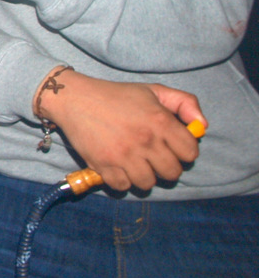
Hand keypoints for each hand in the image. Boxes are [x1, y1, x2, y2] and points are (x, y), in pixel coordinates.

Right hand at [37, 69, 203, 191]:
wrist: (75, 99)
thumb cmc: (116, 95)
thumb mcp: (153, 90)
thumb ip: (185, 103)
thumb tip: (202, 127)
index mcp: (160, 121)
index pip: (190, 153)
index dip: (184, 152)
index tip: (171, 147)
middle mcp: (145, 140)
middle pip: (172, 173)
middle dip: (165, 167)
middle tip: (153, 157)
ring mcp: (124, 155)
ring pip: (148, 183)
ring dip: (144, 176)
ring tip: (135, 164)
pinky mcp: (104, 165)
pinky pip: (123, 186)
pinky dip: (122, 181)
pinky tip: (118, 168)